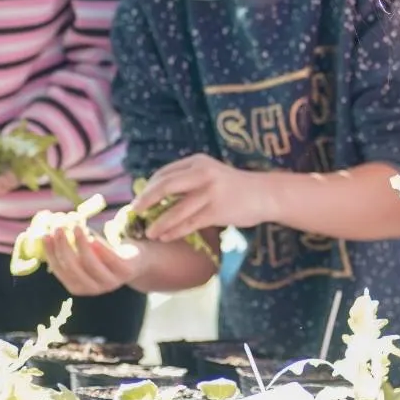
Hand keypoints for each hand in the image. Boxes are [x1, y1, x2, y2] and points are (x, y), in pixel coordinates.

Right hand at [42, 222, 143, 296]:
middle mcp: (93, 288)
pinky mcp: (125, 272)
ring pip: (91, 265)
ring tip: (76, 226)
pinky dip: (101, 249)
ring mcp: (110, 282)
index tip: (45, 235)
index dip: (51, 253)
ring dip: (81, 245)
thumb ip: (69, 248)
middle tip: (58, 228)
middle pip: (74, 269)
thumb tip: (46, 229)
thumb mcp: (85, 255)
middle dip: (64, 248)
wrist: (136, 262)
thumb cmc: (104, 256)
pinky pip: (111, 260)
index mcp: (78, 286)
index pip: (60, 270)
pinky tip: (93, 237)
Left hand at [134, 155, 271, 240]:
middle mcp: (203, 174)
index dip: (148, 188)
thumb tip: (155, 193)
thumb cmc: (234, 186)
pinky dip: (175, 231)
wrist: (265, 194)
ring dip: (159, 222)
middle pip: (165, 186)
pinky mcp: (217, 211)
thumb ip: (188, 179)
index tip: (138, 200)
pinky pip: (190, 223)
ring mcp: (210, 192)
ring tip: (149, 233)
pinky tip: (166, 237)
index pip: (165, 174)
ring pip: (176, 209)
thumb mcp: (210, 174)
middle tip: (134, 212)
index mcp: (197, 162)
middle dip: (146, 200)